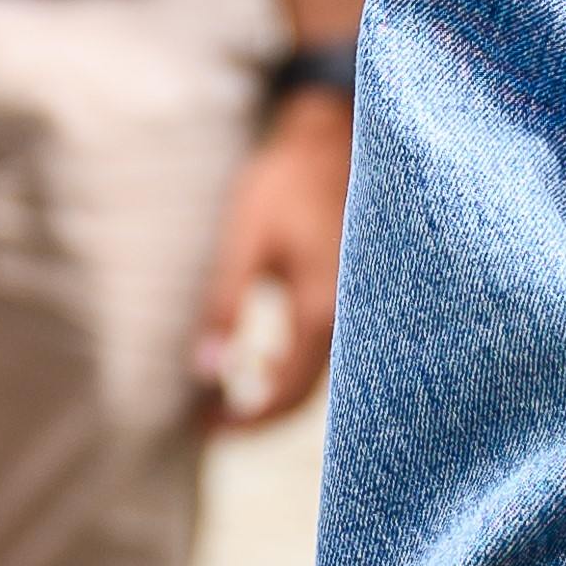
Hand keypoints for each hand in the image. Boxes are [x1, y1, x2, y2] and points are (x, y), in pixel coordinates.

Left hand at [191, 83, 352, 433]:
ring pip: (322, 376)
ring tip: (227, 401)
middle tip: (209, 425)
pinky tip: (263, 364)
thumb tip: (204, 371)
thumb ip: (225, 305)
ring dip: (277, 394)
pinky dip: (295, 368)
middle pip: (308, 394)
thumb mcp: (246, 238)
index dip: (245, 421)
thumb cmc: (288, 181)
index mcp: (323, 308)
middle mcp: (353, 318)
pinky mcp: (359, 295)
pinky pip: (330, 350)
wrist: (339, 137)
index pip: (285, 392)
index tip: (202, 428)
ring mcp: (362, 308)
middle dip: (259, 417)